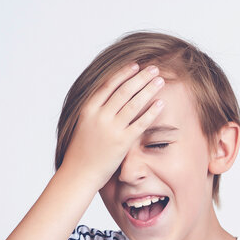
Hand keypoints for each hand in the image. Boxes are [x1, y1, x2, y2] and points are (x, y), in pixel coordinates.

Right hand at [60, 63, 164, 189]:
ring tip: (160, 81)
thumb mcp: (84, 124)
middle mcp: (100, 116)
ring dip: (148, 89)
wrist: (78, 173)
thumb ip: (96, 110)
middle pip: (124, 90)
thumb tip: (109, 97)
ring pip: (134, 103)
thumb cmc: (81, 150)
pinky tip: (160, 104)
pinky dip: (151, 112)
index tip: (135, 65)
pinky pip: (140, 123)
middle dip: (141, 77)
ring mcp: (111, 129)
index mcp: (89, 109)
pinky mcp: (122, 142)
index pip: (109, 84)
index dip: (123, 73)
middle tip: (154, 69)